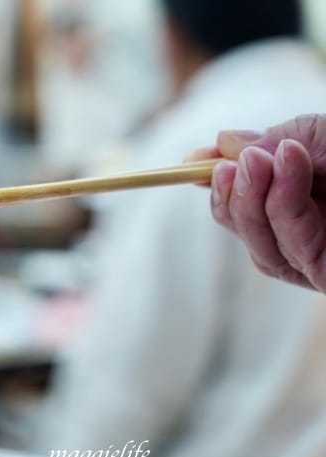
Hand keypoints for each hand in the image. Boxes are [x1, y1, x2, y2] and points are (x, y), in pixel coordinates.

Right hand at [190, 114, 325, 290]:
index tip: (190, 162)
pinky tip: (286, 161)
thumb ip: (273, 139)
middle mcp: (298, 237)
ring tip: (256, 159)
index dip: (215, 184)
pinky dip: (280, 200)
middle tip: (226, 163)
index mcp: (294, 206)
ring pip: (256, 241)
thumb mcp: (317, 134)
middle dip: (225, 195)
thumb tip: (219, 143)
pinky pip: (290, 243)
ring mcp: (310, 262)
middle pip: (240, 226)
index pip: (242, 202)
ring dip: (248, 198)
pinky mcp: (323, 275)